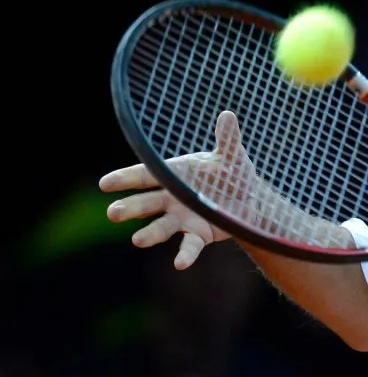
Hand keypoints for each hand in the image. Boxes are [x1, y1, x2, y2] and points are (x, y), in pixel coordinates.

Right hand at [99, 111, 257, 269]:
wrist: (250, 199)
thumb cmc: (233, 172)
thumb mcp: (232, 155)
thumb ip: (227, 139)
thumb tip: (228, 115)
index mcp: (174, 174)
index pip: (145, 175)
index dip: (125, 178)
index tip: (105, 183)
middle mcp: (172, 198)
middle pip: (146, 203)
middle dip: (129, 208)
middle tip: (112, 213)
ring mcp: (182, 218)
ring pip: (161, 227)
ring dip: (149, 234)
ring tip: (137, 241)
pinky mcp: (198, 234)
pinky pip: (189, 245)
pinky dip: (185, 254)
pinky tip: (179, 263)